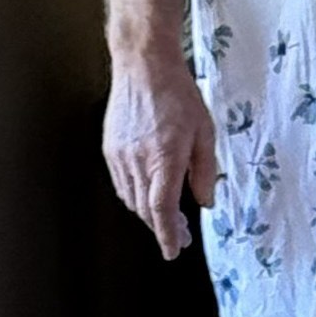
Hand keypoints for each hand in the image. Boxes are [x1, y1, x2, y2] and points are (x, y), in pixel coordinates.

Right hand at [102, 49, 218, 259]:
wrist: (143, 65)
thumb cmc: (178, 94)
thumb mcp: (204, 131)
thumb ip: (205, 170)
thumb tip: (205, 202)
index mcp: (164, 157)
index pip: (162, 209)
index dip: (167, 234)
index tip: (173, 251)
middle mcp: (137, 161)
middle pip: (145, 209)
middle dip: (163, 228)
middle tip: (181, 236)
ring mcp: (119, 156)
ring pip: (131, 199)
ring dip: (149, 214)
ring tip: (169, 218)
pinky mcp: (110, 149)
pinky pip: (121, 183)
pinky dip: (135, 196)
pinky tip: (148, 195)